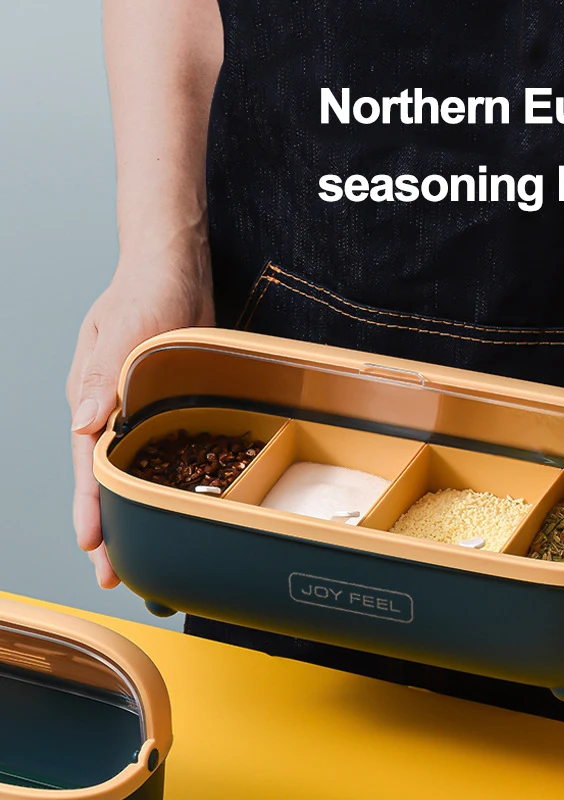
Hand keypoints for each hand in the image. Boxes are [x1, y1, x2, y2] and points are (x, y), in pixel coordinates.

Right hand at [67, 249, 213, 587]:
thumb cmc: (144, 293)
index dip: (91, 506)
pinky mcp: (163, 406)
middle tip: (115, 575)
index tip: (92, 545)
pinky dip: (158, 483)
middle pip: (105, 479)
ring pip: (130, 472)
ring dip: (133, 512)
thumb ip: (102, 378)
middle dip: (108, 526)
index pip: (87, 464)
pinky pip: (157, 453)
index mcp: (91, 399)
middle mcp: (109, 412)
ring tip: (141, 554)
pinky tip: (167, 504)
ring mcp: (136, 411)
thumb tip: (83, 425)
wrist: (174, 273)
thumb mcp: (123, 330)